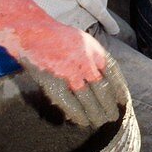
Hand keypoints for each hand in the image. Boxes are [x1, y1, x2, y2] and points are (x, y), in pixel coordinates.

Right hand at [0, 0, 128, 127]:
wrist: (28, 30)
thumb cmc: (54, 36)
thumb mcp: (81, 41)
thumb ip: (93, 58)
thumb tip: (102, 80)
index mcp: (94, 48)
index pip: (113, 73)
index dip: (119, 90)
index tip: (123, 102)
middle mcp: (85, 59)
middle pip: (102, 88)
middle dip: (108, 105)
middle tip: (113, 117)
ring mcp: (69, 71)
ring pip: (88, 98)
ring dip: (96, 113)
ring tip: (101, 122)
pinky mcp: (53, 81)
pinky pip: (69, 102)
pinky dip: (77, 113)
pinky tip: (83, 121)